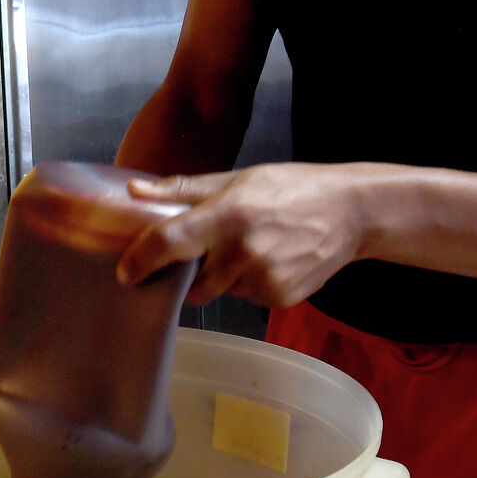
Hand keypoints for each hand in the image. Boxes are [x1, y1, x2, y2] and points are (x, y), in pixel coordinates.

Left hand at [115, 163, 368, 309]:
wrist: (351, 212)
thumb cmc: (291, 188)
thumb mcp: (238, 179)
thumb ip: (185, 190)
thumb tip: (135, 192)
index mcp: (229, 214)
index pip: (169, 241)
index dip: (141, 260)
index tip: (125, 272)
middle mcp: (243, 251)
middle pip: (191, 280)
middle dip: (192, 271)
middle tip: (211, 249)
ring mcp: (263, 279)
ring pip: (219, 291)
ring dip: (223, 277)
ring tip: (251, 248)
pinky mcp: (279, 298)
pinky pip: (245, 298)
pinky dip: (248, 284)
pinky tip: (270, 260)